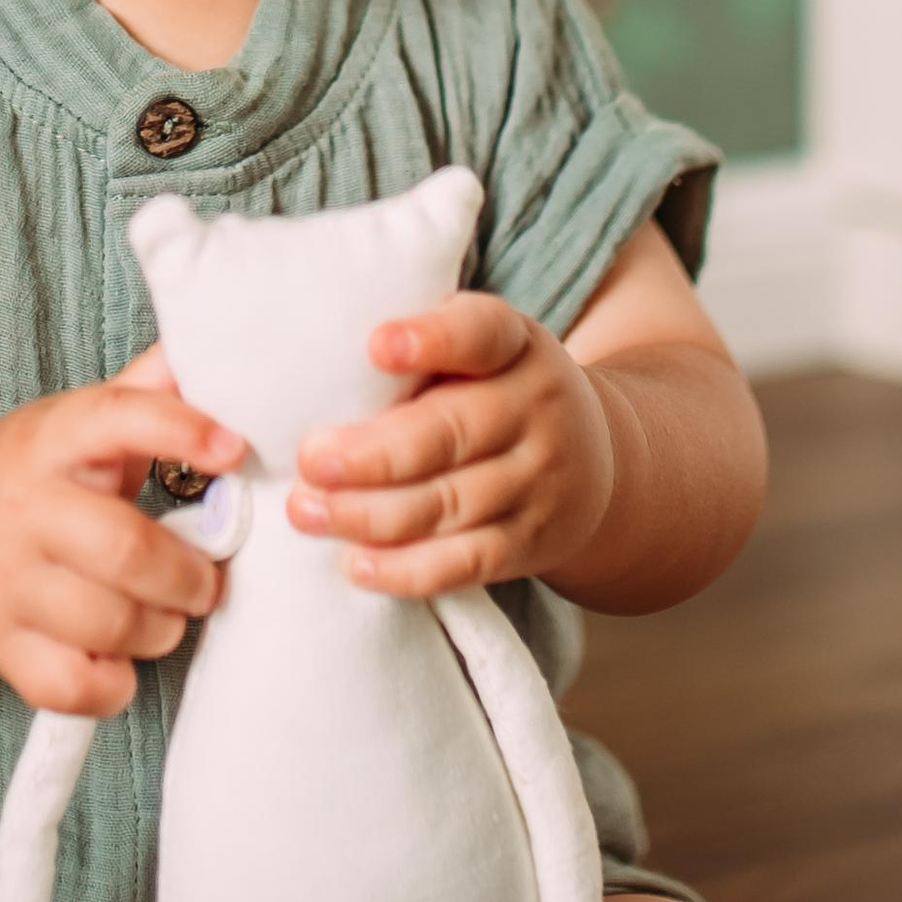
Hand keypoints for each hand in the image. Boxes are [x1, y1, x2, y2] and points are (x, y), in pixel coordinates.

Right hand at [0, 357, 243, 717]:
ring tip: (164, 615)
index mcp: (50, 440)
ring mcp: (6, 582)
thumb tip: (213, 347)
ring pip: (111, 626)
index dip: (182, 431)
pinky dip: (114, 684)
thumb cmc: (33, 479)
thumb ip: (146, 392)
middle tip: (204, 580)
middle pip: (128, 552)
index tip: (233, 450)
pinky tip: (117, 659)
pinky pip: (75, 686)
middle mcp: (24, 508)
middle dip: (190, 577)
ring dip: (161, 630)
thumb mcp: (76, 424)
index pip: (116, 419)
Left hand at [288, 291, 616, 600]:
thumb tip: (311, 372)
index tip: (374, 346)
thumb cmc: (496, 392)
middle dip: (372, 453)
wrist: (595, 460)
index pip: (480, 332)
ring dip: (368, 514)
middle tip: (309, 460)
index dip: (430, 339)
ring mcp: (538, 480)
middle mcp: (536, 407)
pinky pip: (465, 562)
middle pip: (449, 433)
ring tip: (306, 511)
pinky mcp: (531, 542)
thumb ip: (420, 351)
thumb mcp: (480, 351)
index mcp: (514, 344)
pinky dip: (407, 569)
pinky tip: (355, 563)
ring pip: (448, 503)